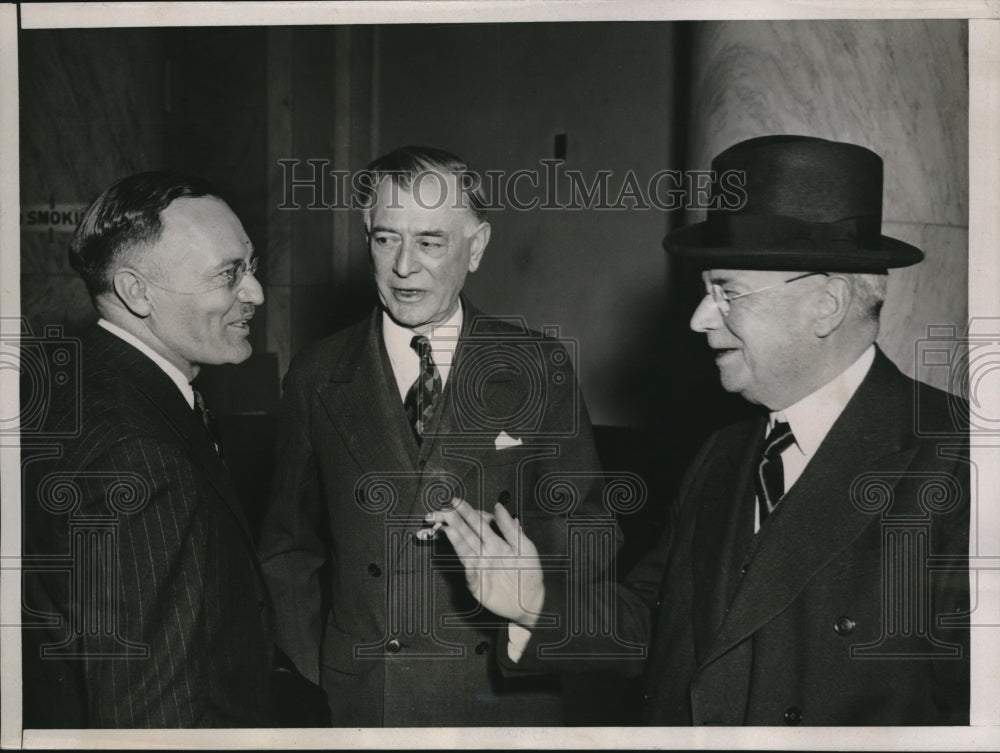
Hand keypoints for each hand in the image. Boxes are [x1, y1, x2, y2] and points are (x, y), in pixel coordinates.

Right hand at [425, 498, 543, 627]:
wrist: (530, 601)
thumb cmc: (530, 573)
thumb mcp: (525, 547)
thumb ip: (510, 528)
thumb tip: (498, 506)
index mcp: (496, 541)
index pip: (479, 522)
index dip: (467, 512)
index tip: (456, 502)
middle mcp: (484, 551)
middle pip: (466, 532)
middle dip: (453, 521)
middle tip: (443, 510)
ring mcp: (479, 566)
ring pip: (464, 548)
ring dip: (455, 538)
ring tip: (447, 527)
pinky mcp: (476, 582)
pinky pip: (469, 571)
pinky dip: (465, 563)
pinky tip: (462, 555)